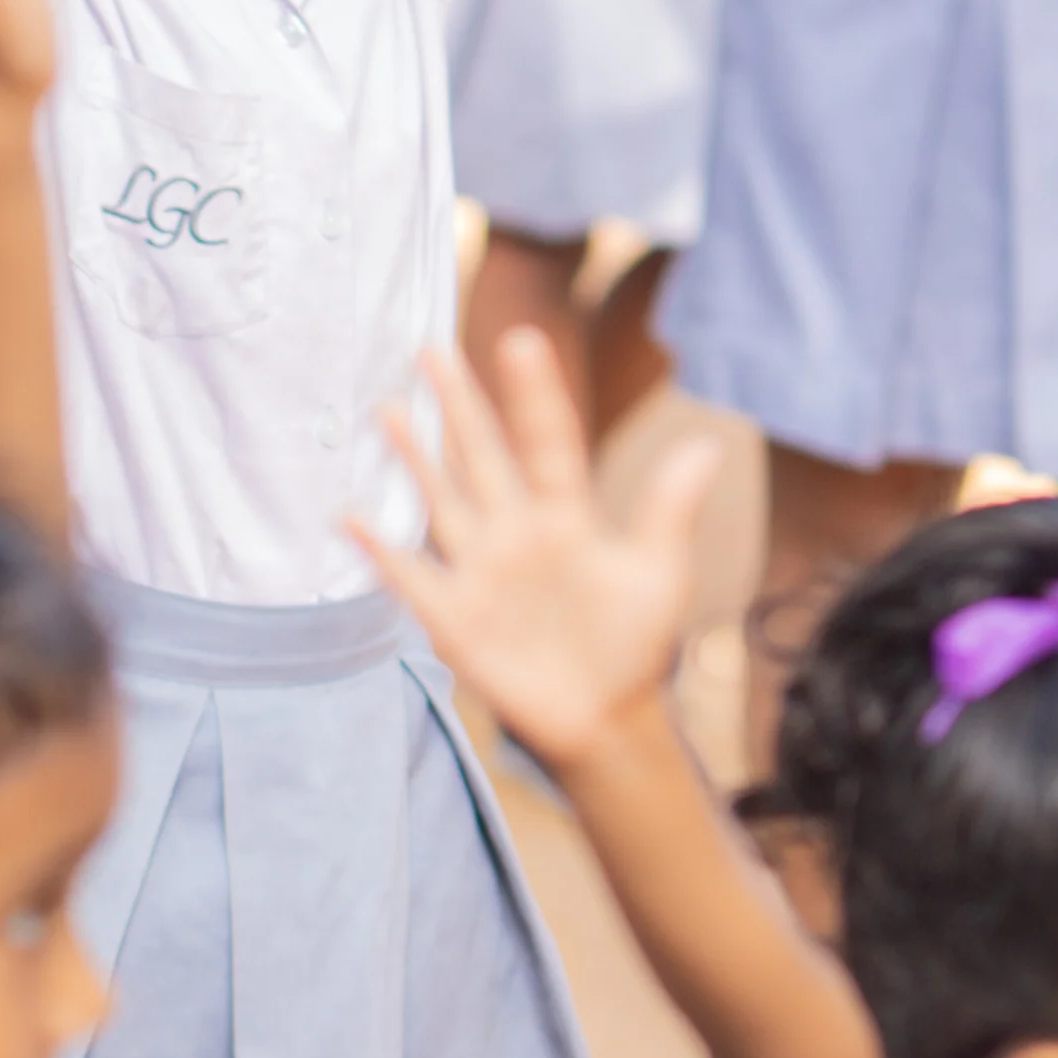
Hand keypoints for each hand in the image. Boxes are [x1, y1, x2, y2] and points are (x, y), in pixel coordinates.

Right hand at [354, 331, 729, 765]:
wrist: (604, 717)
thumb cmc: (633, 643)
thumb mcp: (659, 574)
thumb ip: (668, 511)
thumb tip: (706, 446)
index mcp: (566, 517)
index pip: (547, 443)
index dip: (534, 396)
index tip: (522, 340)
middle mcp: (516, 534)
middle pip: (482, 458)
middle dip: (459, 406)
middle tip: (430, 348)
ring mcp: (480, 572)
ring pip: (442, 502)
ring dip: (415, 459)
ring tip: (387, 409)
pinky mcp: (454, 618)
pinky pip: (411, 576)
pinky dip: (381, 549)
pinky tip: (351, 515)